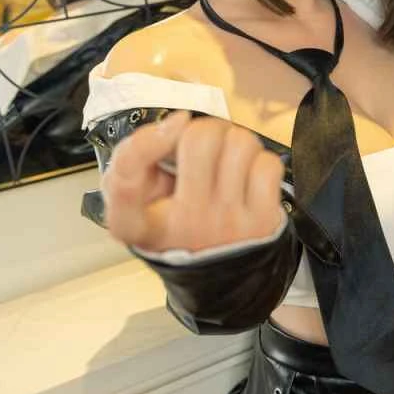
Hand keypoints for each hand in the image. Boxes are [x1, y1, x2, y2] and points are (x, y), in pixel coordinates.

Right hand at [102, 110, 285, 252]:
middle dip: (206, 130)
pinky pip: (267, 163)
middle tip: (205, 148)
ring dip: (236, 142)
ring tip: (227, 162)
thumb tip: (180, 121)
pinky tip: (247, 177)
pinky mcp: (262, 222)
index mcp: (137, 224)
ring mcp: (226, 225)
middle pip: (199, 139)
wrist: (217, 272)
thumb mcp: (135, 199)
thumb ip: (136, 158)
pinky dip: (260, 161)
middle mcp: (182, 225)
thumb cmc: (173, 221)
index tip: (172, 125)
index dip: (146, 142)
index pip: (126, 181)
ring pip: (240, 143)